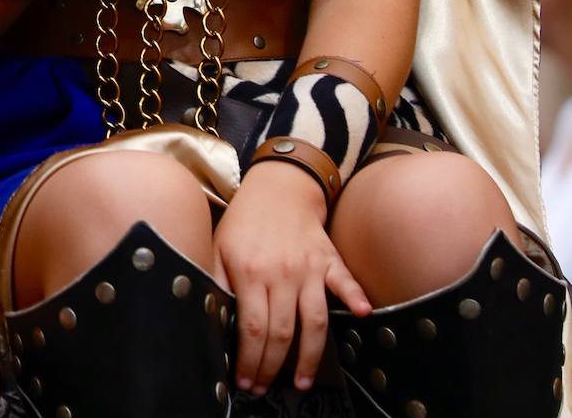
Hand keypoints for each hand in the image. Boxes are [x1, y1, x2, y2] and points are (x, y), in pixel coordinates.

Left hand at [213, 163, 370, 393]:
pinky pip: (346, 283)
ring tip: (303, 382)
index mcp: (250, 271)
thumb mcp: (219, 247)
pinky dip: (356, 297)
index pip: (252, 327)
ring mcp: (309, 268)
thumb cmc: (245, 221)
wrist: (278, 187)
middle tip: (265, 388)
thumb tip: (212, 319)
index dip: (250, 360)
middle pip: (281, 332)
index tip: (245, 381)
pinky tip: (363, 315)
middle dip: (273, 367)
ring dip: (311, 357)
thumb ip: (216, 282)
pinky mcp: (329, 261)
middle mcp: (282, 273)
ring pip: (314, 321)